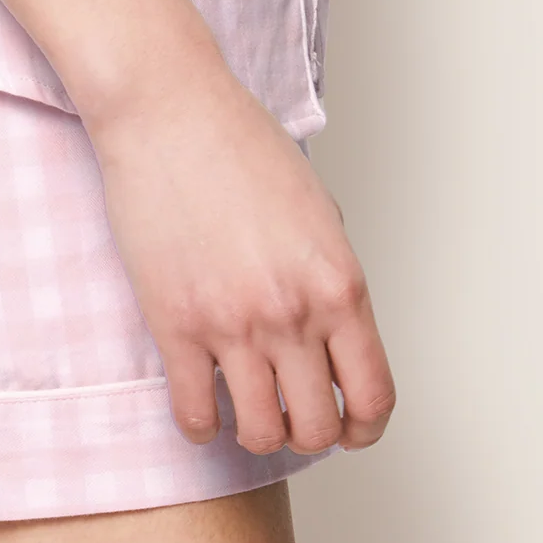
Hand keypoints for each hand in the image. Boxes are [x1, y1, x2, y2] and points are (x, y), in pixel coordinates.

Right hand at [88, 56, 395, 457]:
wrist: (168, 109)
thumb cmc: (238, 142)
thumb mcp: (317, 208)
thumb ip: (329, 275)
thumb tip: (332, 330)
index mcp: (338, 282)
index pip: (374, 395)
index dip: (366, 428)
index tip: (352, 429)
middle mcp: (292, 312)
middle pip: (317, 427)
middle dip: (310, 431)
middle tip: (294, 414)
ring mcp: (232, 324)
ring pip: (260, 433)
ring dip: (258, 431)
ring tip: (249, 408)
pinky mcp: (175, 326)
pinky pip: (194, 415)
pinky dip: (201, 425)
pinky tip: (203, 404)